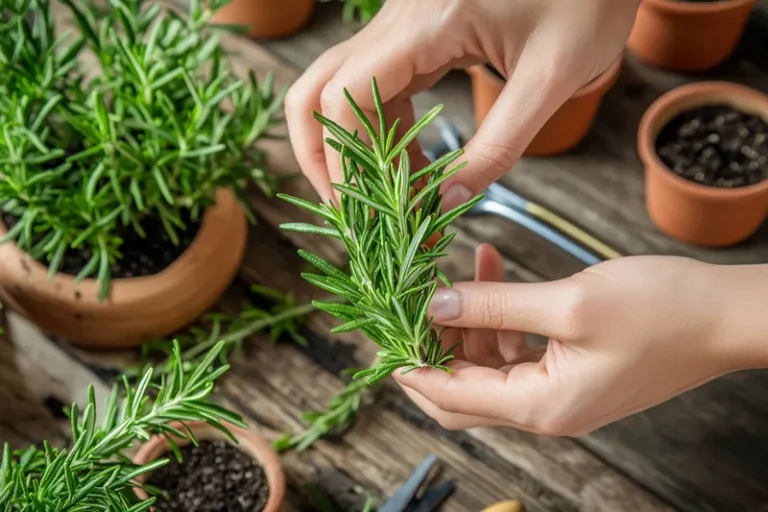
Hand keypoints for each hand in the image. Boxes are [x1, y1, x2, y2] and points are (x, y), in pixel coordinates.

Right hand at [285, 0, 639, 205]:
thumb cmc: (586, 1)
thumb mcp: (549, 80)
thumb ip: (498, 147)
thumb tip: (449, 202)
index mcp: (426, 21)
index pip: (346, 95)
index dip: (344, 158)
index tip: (366, 209)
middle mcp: (398, 18)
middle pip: (319, 87)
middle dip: (321, 153)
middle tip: (346, 207)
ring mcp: (402, 24)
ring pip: (341, 88)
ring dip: (352, 146)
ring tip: (385, 198)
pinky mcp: (415, 34)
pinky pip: (376, 85)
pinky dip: (380, 130)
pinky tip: (408, 166)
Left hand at [394, 245, 767, 434]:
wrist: (726, 316)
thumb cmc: (661, 311)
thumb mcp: (567, 303)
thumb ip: (495, 305)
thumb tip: (435, 304)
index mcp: (539, 405)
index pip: (449, 397)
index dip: (409, 364)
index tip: (381, 327)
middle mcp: (543, 409)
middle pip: (460, 390)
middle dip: (432, 345)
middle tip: (411, 300)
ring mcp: (557, 392)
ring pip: (485, 365)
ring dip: (468, 319)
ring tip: (464, 269)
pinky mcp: (570, 371)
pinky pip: (516, 349)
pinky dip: (499, 315)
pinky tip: (494, 271)